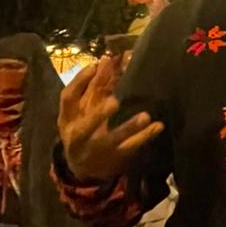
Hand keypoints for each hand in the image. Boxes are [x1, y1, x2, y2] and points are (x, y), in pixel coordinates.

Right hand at [58, 57, 163, 181]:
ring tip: (146, 116)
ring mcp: (96, 149)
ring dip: (128, 128)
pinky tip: (158, 126)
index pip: (67, 99)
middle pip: (86, 126)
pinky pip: (130, 147)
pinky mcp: (113, 157)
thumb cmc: (82, 128)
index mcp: (67, 119)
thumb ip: (93, 87)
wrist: (81, 167)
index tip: (95, 65)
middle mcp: (78, 136)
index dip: (79, 82)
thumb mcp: (82, 110)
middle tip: (115, 101)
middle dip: (99, 114)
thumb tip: (105, 59)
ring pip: (111, 140)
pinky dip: (144, 136)